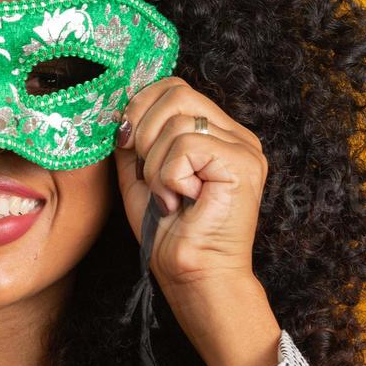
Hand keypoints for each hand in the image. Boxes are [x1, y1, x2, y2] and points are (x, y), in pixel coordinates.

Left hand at [115, 77, 281, 365]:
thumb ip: (135, 141)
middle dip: (144, 133)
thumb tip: (122, 113)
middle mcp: (236, 134)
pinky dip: (169, 177)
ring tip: (168, 197)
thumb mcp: (140, 177)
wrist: (192, 277)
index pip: (173, 88)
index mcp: (215, 132)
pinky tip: (179, 201)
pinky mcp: (243, 163)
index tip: (129, 146)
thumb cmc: (170, 234)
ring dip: (156, 165)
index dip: (140, 109)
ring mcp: (243, 147)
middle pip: (175, 93)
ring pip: (177, 122)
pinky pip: (187, 146)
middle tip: (149, 175)